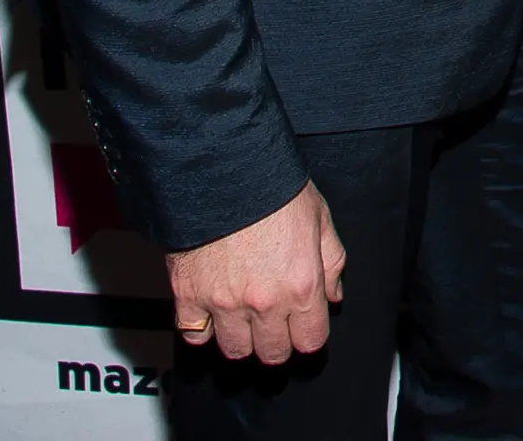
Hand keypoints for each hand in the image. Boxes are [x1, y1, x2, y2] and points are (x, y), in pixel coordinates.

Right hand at [168, 180, 345, 363]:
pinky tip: (211, 310)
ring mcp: (224, 303)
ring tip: (243, 315)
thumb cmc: (273, 187)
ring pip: (234, 350)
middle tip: (273, 320)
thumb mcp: (319, 217)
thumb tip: (333, 294)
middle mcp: (264, 302)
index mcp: (301, 285)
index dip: (308, 334)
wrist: (222, 169)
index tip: (302, 324)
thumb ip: (332, 260)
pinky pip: (194, 334)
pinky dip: (201, 328)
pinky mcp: (188, 296)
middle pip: (273, 353)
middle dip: (277, 341)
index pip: (310, 341)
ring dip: (241, 338)